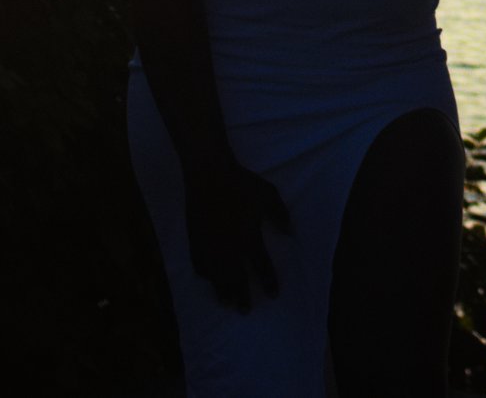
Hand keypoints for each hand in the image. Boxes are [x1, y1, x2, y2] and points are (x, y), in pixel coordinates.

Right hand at [183, 160, 291, 311]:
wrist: (209, 175)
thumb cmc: (242, 183)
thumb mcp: (269, 195)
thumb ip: (280, 215)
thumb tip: (291, 233)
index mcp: (249, 238)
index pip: (261, 267)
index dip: (268, 282)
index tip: (273, 295)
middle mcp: (229, 248)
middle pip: (236, 279)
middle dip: (243, 296)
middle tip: (246, 311)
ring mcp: (209, 246)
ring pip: (217, 277)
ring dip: (223, 292)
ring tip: (227, 303)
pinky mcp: (195, 241)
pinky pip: (199, 266)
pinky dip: (205, 276)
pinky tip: (208, 280)